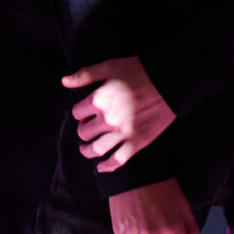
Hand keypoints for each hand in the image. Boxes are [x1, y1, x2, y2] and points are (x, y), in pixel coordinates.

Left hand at [63, 56, 174, 170]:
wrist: (169, 82)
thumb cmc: (139, 71)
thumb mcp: (109, 66)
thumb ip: (85, 75)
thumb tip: (64, 81)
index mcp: (99, 100)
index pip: (77, 113)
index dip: (79, 113)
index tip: (84, 113)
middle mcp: (108, 119)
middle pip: (84, 132)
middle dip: (83, 130)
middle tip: (87, 128)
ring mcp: (122, 133)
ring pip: (97, 149)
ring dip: (88, 151)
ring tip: (86, 150)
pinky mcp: (137, 143)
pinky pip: (118, 160)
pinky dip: (107, 166)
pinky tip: (102, 167)